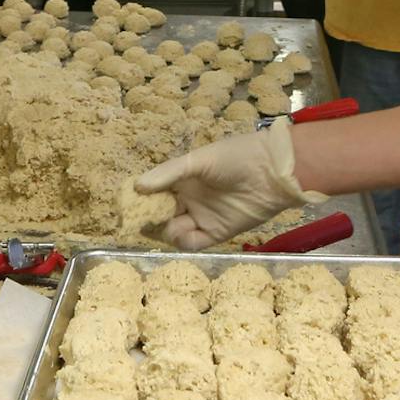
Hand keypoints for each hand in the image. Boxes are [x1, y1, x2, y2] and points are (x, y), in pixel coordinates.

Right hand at [133, 118, 326, 250]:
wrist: (273, 172)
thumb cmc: (235, 156)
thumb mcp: (199, 159)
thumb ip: (169, 173)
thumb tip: (137, 186)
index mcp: (182, 178)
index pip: (153, 192)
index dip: (140, 199)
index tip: (126, 204)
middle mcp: (188, 199)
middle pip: (159, 214)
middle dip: (147, 218)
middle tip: (137, 220)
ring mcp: (201, 217)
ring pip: (172, 230)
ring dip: (164, 230)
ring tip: (164, 222)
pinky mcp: (216, 233)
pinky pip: (193, 243)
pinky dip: (183, 241)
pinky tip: (181, 231)